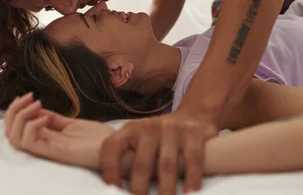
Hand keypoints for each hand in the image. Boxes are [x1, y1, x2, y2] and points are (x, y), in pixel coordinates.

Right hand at [4, 93, 114, 169]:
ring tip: (35, 105)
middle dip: (13, 111)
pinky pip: (30, 143)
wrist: (117, 147)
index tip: (27, 96)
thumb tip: (37, 109)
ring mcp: (48, 149)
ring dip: (19, 117)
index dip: (16, 110)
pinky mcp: (56, 152)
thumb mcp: (72, 124)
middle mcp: (44, 144)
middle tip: (27, 97)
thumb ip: (53, 119)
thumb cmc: (98, 138)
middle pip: (10, 133)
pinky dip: (31, 126)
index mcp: (47, 138)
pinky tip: (44, 118)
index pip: (17, 128)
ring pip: (15, 138)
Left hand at [100, 111, 216, 194]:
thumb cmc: (160, 137)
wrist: (193, 115)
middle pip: (141, 164)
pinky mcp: (193, 132)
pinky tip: (190, 193)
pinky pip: (192, 159)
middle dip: (139, 189)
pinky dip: (191, 178)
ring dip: (165, 190)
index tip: (113, 189)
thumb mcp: (140, 139)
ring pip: (167, 165)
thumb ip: (128, 157)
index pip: (112, 147)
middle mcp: (149, 126)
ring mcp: (171, 128)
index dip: (109, 169)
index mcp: (130, 129)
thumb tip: (118, 188)